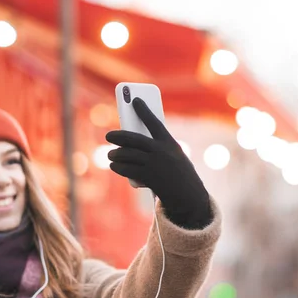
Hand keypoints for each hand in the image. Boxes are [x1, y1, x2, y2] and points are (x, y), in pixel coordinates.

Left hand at [106, 98, 211, 228]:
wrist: (189, 197)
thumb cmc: (179, 174)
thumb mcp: (173, 157)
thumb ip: (156, 148)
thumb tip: (130, 145)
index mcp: (169, 143)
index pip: (154, 121)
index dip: (144, 110)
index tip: (135, 100)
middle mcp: (162, 151)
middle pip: (134, 139)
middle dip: (118, 136)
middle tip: (109, 135)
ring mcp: (155, 164)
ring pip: (127, 155)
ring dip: (116, 154)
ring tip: (110, 154)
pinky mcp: (149, 177)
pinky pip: (128, 169)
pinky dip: (118, 167)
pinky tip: (114, 165)